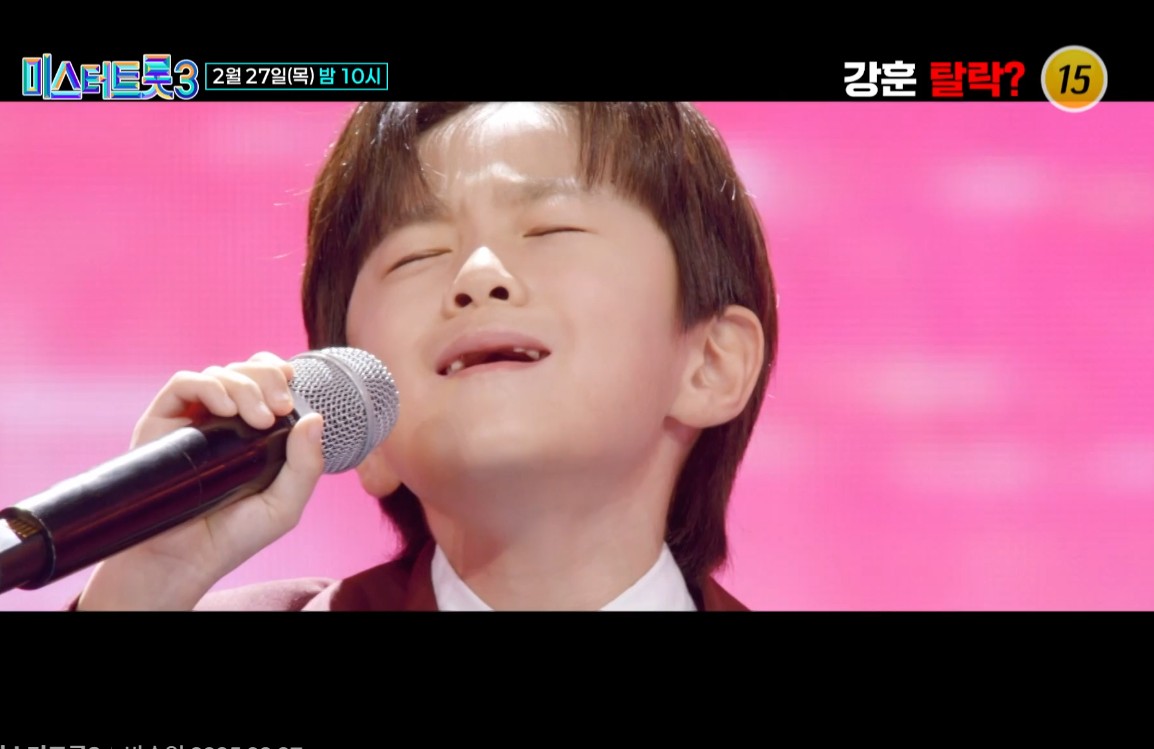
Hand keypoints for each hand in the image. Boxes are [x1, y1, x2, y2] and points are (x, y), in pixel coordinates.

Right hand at [77, 352, 324, 609]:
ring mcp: (191, 419)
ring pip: (219, 373)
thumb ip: (306, 466)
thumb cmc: (235, 535)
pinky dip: (208, 385)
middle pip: (245, 369)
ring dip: (245, 385)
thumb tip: (316, 418)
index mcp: (253, 431)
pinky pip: (182, 384)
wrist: (184, 560)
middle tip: (280, 407)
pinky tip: (227, 410)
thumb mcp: (285, 505)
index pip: (265, 380)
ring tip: (259, 419)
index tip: (293, 381)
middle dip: (267, 377)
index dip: (278, 370)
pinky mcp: (161, 423)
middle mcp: (222, 420)